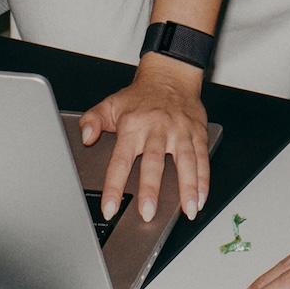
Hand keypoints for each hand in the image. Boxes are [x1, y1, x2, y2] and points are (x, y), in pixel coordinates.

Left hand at [78, 55, 208, 223]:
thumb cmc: (140, 96)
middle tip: (148, 213)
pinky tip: (201, 197)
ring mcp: (180, 131)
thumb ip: (92, 121)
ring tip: (188, 210)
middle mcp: (157, 129)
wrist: (170, 75)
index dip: (114, 186)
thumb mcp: (111, 104)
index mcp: (133, 126)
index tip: (110, 208)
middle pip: (154, 163)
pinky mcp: (197, 132)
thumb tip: (86, 137)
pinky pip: (202, 157)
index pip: (120, 161)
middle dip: (151, 189)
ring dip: (187, 187)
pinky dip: (203, 178)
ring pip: (185, 161)